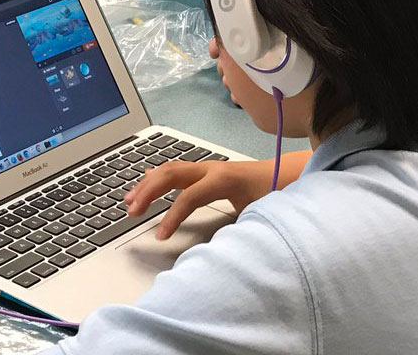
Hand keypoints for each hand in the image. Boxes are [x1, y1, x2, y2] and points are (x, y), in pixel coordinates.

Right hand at [125, 157, 298, 239]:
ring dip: (147, 184)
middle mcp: (211, 169)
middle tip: (132, 212)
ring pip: (170, 169)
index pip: (188, 197)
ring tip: (129, 201)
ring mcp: (208, 167)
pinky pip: (176, 170)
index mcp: (223, 179)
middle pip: (171, 174)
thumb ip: (240, 230)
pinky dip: (157, 177)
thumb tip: (220, 250)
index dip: (172, 217)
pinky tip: (145, 182)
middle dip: (148, 192)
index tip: (160, 238)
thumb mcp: (260, 215)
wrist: (288, 174)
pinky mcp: (207, 171)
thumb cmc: (276, 194)